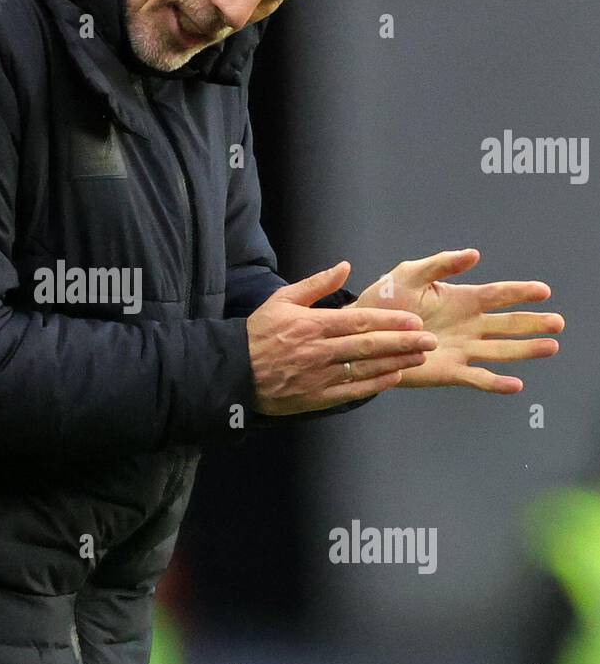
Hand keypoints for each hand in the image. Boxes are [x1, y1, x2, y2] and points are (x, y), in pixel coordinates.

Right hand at [246, 260, 436, 415]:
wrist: (233, 372)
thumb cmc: (258, 334)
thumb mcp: (282, 300)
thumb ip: (316, 284)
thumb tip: (345, 266)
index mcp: (312, 324)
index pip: (359, 321)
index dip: (389, 321)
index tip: (413, 320)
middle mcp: (319, 350)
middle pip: (368, 345)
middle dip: (403, 343)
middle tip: (430, 340)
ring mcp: (319, 376)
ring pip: (365, 368)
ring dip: (396, 362)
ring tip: (420, 357)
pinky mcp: (316, 397)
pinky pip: (352, 391)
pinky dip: (375, 384)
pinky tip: (394, 377)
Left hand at [352, 249, 562, 392]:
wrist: (363, 333)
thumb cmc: (386, 300)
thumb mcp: (411, 274)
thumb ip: (442, 264)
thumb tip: (474, 254)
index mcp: (461, 300)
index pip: (498, 295)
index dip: (521, 292)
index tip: (544, 291)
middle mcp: (468, 325)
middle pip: (507, 324)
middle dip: (533, 323)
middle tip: (558, 323)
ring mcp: (461, 349)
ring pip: (500, 350)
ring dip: (525, 350)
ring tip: (550, 347)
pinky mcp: (449, 371)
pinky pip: (477, 378)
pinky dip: (496, 383)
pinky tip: (516, 384)